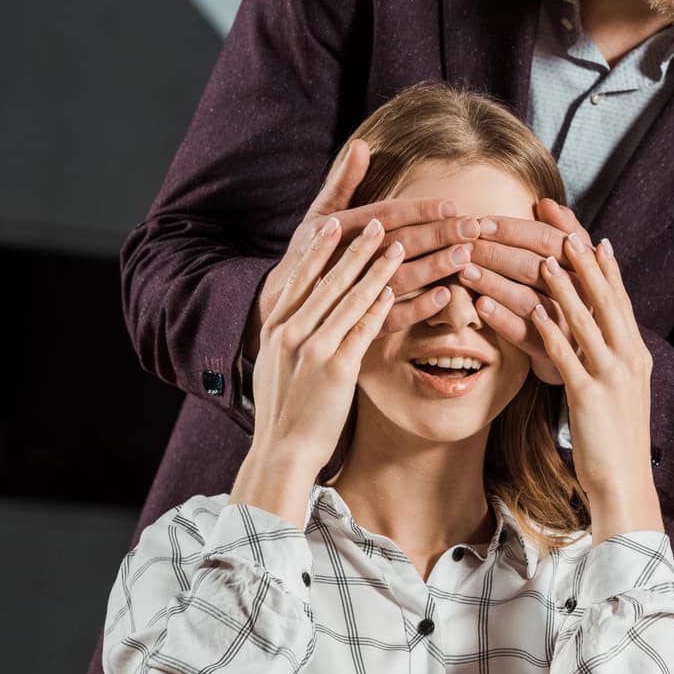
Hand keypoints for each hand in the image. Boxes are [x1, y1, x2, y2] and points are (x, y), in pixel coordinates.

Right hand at [232, 217, 403, 519]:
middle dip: (354, 249)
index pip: (298, 278)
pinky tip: (396, 291)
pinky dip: (380, 308)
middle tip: (376, 223)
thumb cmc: (284, 412)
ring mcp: (312, 348)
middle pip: (327, 280)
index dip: (318, 249)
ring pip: (349, 298)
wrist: (281, 450)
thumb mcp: (276, 366)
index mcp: (275, 328)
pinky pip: (363, 330)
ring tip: (398, 247)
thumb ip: (287, 338)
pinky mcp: (336, 368)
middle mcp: (290, 332)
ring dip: (376, 270)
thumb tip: (299, 320)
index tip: (334, 224)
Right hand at [248, 140, 489, 356]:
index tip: (451, 204)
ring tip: (465, 257)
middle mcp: (341, 259)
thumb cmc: (309, 252)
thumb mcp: (318, 214)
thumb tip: (361, 144)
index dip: (419, 210)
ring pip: (398, 279)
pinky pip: (391, 318)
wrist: (282, 305)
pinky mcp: (355, 324)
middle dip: (436, 235)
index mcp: (334, 229)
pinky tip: (446, 296)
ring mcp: (348, 293)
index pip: (385, 215)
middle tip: (471, 228)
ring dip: (433, 268)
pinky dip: (418, 308)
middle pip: (397, 244)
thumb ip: (343, 181)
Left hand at [461, 199, 584, 383]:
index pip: (548, 239)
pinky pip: (523, 333)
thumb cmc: (576, 296)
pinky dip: (501, 318)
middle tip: (463, 246)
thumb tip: (546, 203)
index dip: (512, 230)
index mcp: (586, 265)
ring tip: (465, 272)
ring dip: (493, 283)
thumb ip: (565, 230)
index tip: (481, 223)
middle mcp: (581, 294)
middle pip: (534, 267)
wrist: (587, 352)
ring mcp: (567, 324)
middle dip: (495, 254)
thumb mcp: (578, 262)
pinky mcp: (552, 352)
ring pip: (526, 299)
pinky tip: (480, 305)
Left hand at [528, 230, 662, 539]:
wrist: (625, 484)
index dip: (602, 265)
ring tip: (544, 257)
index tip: (587, 233)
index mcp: (636, 355)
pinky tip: (534, 311)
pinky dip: (550, 330)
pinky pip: (566, 356)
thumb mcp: (618, 394)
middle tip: (565, 228)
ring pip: (586, 320)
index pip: (619, 298)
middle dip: (584, 261)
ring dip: (564, 287)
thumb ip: (609, 363)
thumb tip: (595, 340)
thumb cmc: (615, 443)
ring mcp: (612, 376)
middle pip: (606, 298)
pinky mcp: (589, 396)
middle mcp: (629, 358)